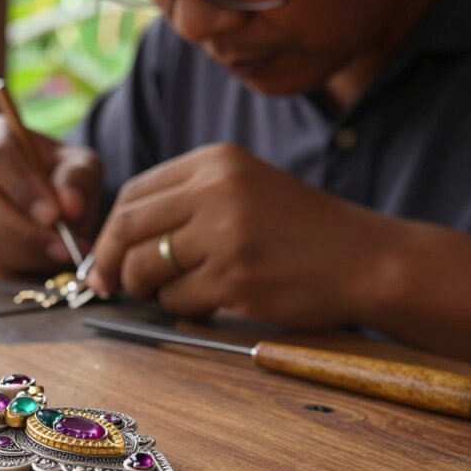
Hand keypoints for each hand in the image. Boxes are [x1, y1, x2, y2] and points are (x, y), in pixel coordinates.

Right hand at [0, 114, 102, 273]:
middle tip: (63, 244)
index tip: (53, 215)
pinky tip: (47, 256)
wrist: (54, 202)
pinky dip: (20, 257)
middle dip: (23, 226)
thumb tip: (69, 204)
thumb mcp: (82, 168)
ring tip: (64, 252)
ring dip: (26, 247)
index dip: (23, 187)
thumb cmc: (64, 176)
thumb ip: (77, 180)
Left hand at [86, 143, 398, 328]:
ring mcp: (225, 234)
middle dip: (109, 263)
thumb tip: (113, 242)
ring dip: (148, 290)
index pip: (132, 194)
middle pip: (127, 227)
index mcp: (214, 162)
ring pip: (146, 268)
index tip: (103, 259)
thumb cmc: (300, 231)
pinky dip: (182, 308)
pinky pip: (178, 300)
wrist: (367, 259)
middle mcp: (216, 190)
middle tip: (109, 286)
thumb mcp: (243, 190)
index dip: (108, 232)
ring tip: (172, 293)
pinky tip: (208, 303)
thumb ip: (184, 202)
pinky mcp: (235, 277)